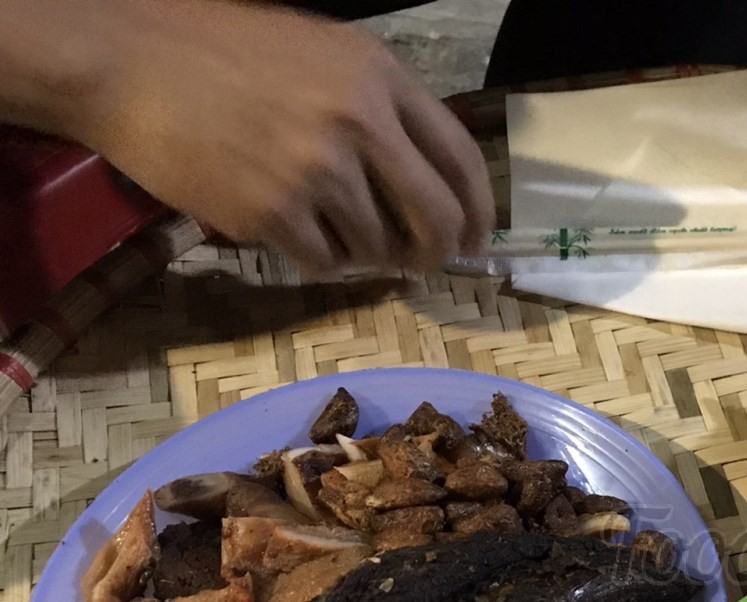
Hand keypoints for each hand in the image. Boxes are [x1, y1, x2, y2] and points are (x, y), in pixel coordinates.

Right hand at [75, 0, 493, 275]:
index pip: (460, 158)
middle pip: (436, 218)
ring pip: (377, 248)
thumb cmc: (220, 51)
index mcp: (379, 75)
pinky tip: (292, 235)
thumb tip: (428, 178)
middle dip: (436, 252)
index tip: (478, 239)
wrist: (125, 60)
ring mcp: (316, 170)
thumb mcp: (319, 52)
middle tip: (421, 263)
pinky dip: (318, 262)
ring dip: (363, 254)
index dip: (479, 210)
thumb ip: (378, 105)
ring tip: (328, 228)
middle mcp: (359, 121)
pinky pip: (325, 264)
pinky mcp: (273, 212)